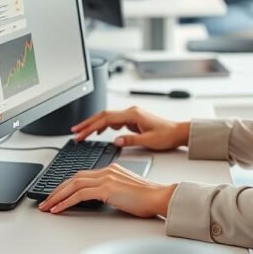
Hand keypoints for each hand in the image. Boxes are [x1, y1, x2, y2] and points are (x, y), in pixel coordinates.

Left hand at [38, 163, 176, 216]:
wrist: (159, 197)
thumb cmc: (147, 198)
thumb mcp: (125, 192)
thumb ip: (111, 191)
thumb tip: (99, 199)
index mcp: (111, 170)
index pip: (82, 176)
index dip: (66, 185)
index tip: (56, 195)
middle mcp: (107, 171)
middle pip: (74, 178)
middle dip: (57, 190)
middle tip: (46, 201)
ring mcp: (106, 178)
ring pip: (73, 185)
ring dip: (57, 196)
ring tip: (47, 206)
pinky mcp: (107, 188)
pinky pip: (80, 194)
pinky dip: (66, 201)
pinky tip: (59, 209)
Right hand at [71, 107, 189, 150]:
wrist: (178, 132)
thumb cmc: (166, 136)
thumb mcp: (149, 141)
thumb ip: (131, 140)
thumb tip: (115, 141)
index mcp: (133, 114)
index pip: (106, 119)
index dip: (90, 126)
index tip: (79, 133)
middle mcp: (131, 112)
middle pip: (103, 116)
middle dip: (87, 124)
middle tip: (74, 133)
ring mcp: (131, 115)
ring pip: (107, 118)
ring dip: (94, 125)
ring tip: (82, 133)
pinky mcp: (133, 120)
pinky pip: (114, 121)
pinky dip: (104, 126)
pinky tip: (100, 132)